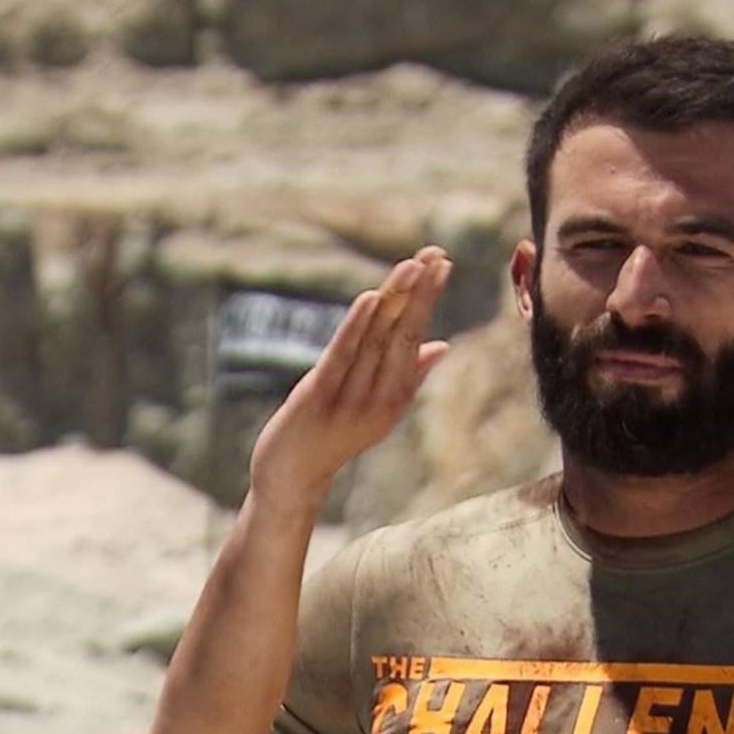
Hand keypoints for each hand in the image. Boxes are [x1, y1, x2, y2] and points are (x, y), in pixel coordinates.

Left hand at [247, 246, 452, 510]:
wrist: (291, 479)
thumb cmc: (332, 437)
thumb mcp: (376, 410)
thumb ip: (407, 376)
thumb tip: (442, 345)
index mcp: (395, 400)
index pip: (415, 339)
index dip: (428, 301)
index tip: (441, 264)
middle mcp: (377, 401)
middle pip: (401, 336)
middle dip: (419, 293)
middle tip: (435, 255)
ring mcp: (348, 401)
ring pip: (376, 342)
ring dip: (394, 300)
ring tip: (411, 265)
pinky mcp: (317, 399)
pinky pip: (341, 357)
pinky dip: (356, 326)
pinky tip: (370, 298)